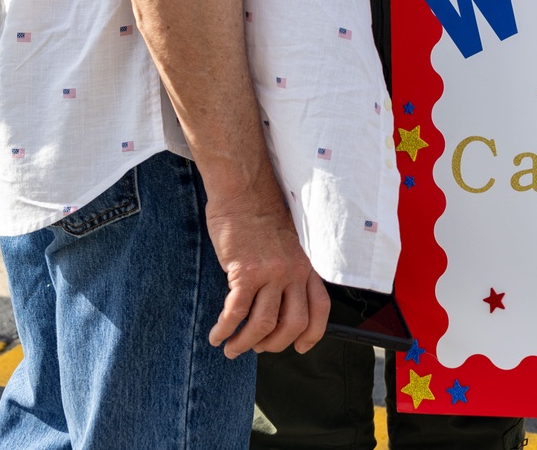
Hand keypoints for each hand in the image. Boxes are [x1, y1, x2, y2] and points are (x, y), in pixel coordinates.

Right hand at [205, 186, 329, 357]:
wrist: (243, 188)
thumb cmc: (261, 212)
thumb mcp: (288, 240)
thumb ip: (289, 268)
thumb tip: (277, 302)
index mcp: (306, 263)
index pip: (320, 309)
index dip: (312, 334)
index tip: (300, 347)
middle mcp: (293, 270)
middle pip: (292, 325)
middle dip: (273, 345)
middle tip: (256, 347)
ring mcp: (271, 272)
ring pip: (263, 325)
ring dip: (245, 343)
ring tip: (231, 347)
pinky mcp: (245, 271)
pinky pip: (235, 313)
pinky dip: (224, 330)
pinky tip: (216, 334)